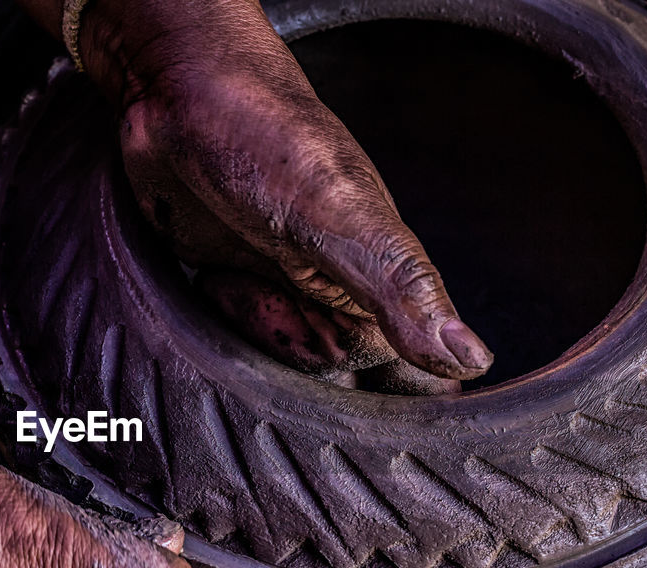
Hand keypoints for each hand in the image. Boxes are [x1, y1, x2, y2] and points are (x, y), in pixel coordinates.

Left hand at [80, 0, 492, 388]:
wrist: (175, 92)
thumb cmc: (266, 137)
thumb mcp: (339, 217)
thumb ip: (402, 289)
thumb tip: (471, 360)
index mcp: (384, 284)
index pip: (401, 382)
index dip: (373, 396)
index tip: (335, 386)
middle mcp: (340, 294)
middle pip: (325, 384)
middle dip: (287, 357)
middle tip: (253, 297)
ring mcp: (284, 292)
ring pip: (275, 368)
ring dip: (247, 340)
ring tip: (228, 278)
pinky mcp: (234, 286)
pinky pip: (233, 342)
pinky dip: (219, 326)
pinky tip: (210, 282)